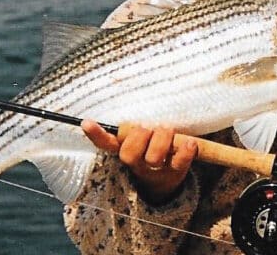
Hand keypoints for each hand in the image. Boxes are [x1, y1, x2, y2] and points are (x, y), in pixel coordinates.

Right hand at [81, 120, 197, 203]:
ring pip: (153, 158)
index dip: (96, 134)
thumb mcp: (137, 140)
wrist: (165, 181)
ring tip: (167, 130)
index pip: (106, 144)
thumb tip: (127, 95)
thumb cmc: (150, 148)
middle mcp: (137, 163)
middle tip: (148, 127)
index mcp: (124, 151)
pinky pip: (180, 163)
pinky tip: (190, 142)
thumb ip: (132, 127)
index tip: (86, 122)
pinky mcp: (176, 172)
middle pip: (129, 154)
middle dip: (138, 136)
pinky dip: (186, 151)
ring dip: (161, 141)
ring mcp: (156, 169)